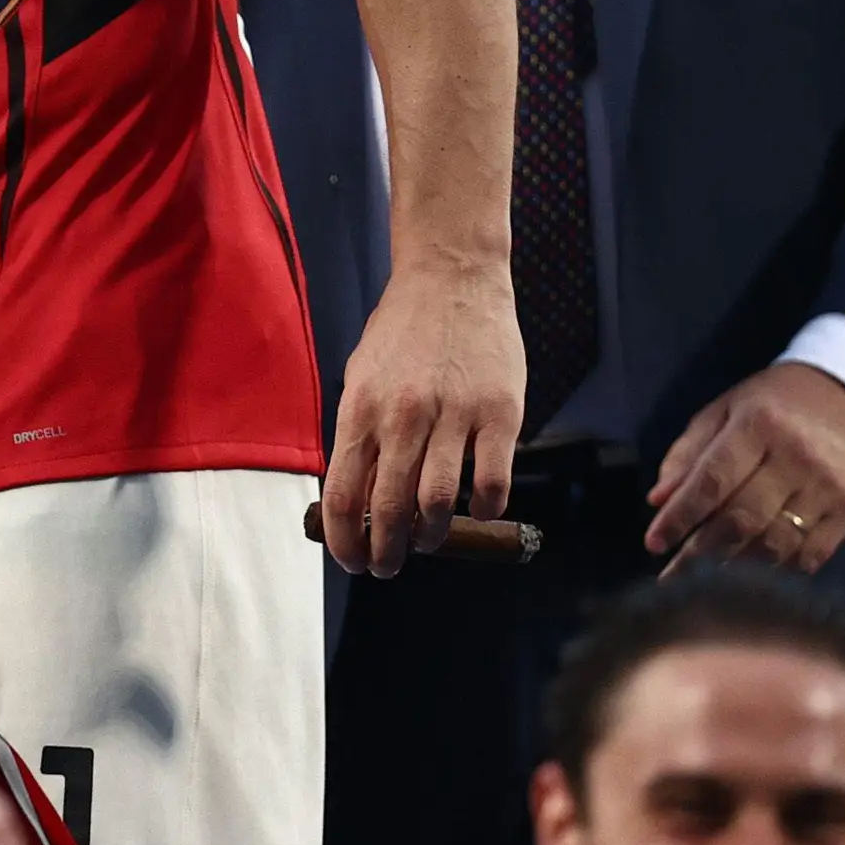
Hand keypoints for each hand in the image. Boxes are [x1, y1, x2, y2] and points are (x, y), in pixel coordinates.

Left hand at [323, 259, 524, 577]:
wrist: (450, 278)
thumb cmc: (401, 335)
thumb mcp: (361, 379)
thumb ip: (360, 434)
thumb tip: (354, 499)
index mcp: (361, 409)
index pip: (344, 495)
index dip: (346, 541)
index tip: (353, 561)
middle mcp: (403, 416)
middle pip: (390, 510)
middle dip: (387, 552)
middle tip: (389, 566)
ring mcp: (454, 415)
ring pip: (439, 504)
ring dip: (433, 536)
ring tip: (430, 541)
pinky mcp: (500, 413)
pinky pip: (492, 482)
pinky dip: (485, 508)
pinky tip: (478, 509)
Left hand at [645, 363, 844, 575]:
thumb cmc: (773, 403)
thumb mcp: (724, 411)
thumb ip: (689, 454)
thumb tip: (658, 502)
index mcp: (758, 425)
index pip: (712, 481)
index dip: (680, 517)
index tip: (654, 543)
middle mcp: (796, 458)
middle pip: (742, 519)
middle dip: (700, 552)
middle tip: (674, 575)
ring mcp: (827, 488)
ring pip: (775, 544)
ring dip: (736, 566)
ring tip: (707, 578)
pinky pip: (810, 555)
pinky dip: (777, 570)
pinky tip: (752, 573)